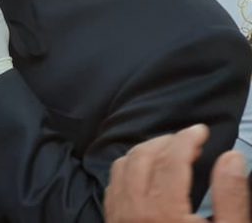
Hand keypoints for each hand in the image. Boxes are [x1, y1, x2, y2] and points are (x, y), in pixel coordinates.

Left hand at [105, 124, 250, 222]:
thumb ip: (231, 197)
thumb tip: (231, 157)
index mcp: (163, 210)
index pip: (171, 160)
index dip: (187, 139)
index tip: (201, 130)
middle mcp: (133, 209)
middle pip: (143, 157)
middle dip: (166, 141)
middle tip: (189, 140)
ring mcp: (118, 215)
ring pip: (122, 166)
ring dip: (145, 150)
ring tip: (170, 150)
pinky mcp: (111, 221)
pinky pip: (112, 183)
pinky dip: (128, 167)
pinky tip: (146, 170)